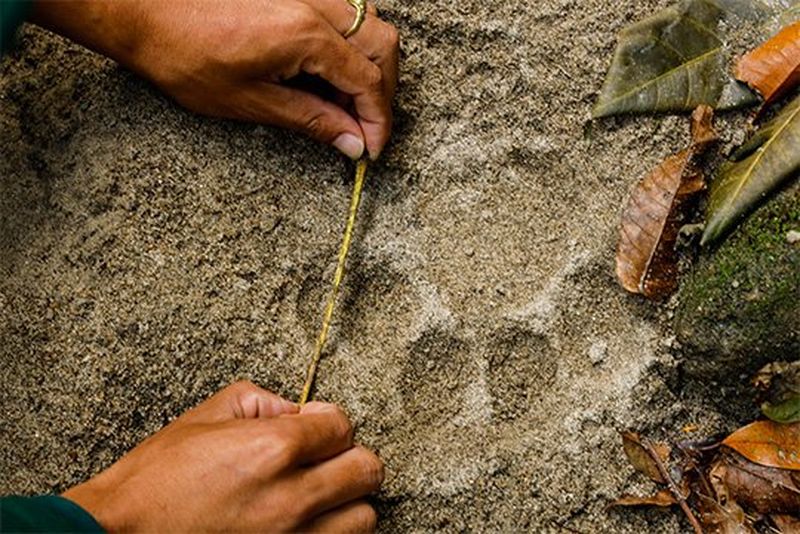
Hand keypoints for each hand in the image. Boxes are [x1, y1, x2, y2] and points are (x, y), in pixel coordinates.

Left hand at [31, 0, 398, 159]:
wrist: (144, 11)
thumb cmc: (185, 56)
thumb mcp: (251, 102)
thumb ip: (312, 120)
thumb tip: (352, 143)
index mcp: (306, 34)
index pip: (367, 81)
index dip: (378, 121)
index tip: (372, 150)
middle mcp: (316, 5)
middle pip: (383, 45)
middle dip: (384, 92)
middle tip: (366, 128)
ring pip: (370, 25)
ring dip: (371, 67)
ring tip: (349, 105)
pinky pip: (346, 16)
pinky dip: (351, 48)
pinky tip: (330, 76)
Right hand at [62, 381, 383, 531]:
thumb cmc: (155, 480)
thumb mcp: (204, 417)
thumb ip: (261, 401)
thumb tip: (298, 409)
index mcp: (271, 450)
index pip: (342, 426)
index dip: (330, 422)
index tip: (316, 427)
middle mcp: (290, 499)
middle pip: (367, 471)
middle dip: (351, 456)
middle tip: (328, 458)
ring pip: (363, 518)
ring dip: (347, 502)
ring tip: (321, 496)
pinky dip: (329, 532)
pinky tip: (306, 522)